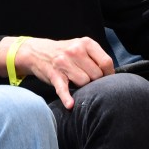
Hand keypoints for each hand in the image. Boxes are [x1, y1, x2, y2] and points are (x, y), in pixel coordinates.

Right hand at [0, 36, 114, 109]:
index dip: (109, 73)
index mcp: (86, 43)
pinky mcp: (54, 74)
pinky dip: (66, 98)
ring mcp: (64, 62)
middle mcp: (76, 51)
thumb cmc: (66, 52)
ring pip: (84, 82)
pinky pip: (63, 88)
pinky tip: (70, 104)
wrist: (38, 52)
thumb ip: (96, 57)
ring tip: (76, 80)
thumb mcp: (82, 46)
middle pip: (96, 74)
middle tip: (88, 79)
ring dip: (82, 85)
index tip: (107, 78)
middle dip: (94, 80)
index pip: (106, 62)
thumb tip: (111, 74)